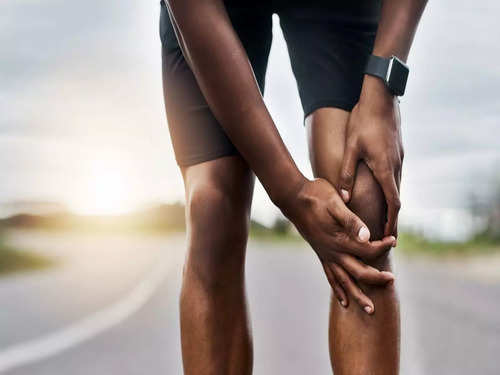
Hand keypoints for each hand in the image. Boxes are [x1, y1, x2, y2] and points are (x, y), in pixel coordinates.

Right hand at [279, 178, 395, 312]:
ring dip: (358, 296)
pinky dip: (338, 290)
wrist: (293, 198)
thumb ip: (351, 221)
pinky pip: (330, 277)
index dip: (383, 246)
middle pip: (359, 272)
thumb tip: (368, 236)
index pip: (367, 250)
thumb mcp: (336, 203)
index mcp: (339, 239)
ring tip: (370, 310)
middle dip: (376, 279)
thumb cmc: (316, 196)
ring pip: (344, 282)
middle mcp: (333, 252)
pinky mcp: (320, 255)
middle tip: (391, 280)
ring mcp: (325, 255)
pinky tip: (344, 301)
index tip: (393, 240)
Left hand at [339, 75, 403, 236]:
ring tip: (385, 216)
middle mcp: (396, 166)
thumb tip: (344, 198)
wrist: (381, 98)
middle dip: (393, 217)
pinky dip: (391, 188)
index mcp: (385, 169)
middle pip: (397, 198)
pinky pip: (396, 175)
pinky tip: (383, 189)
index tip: (390, 236)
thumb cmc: (363, 122)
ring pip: (397, 186)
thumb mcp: (351, 149)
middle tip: (388, 233)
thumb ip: (346, 174)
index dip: (392, 221)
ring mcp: (399, 157)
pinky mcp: (398, 150)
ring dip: (392, 203)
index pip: (393, 203)